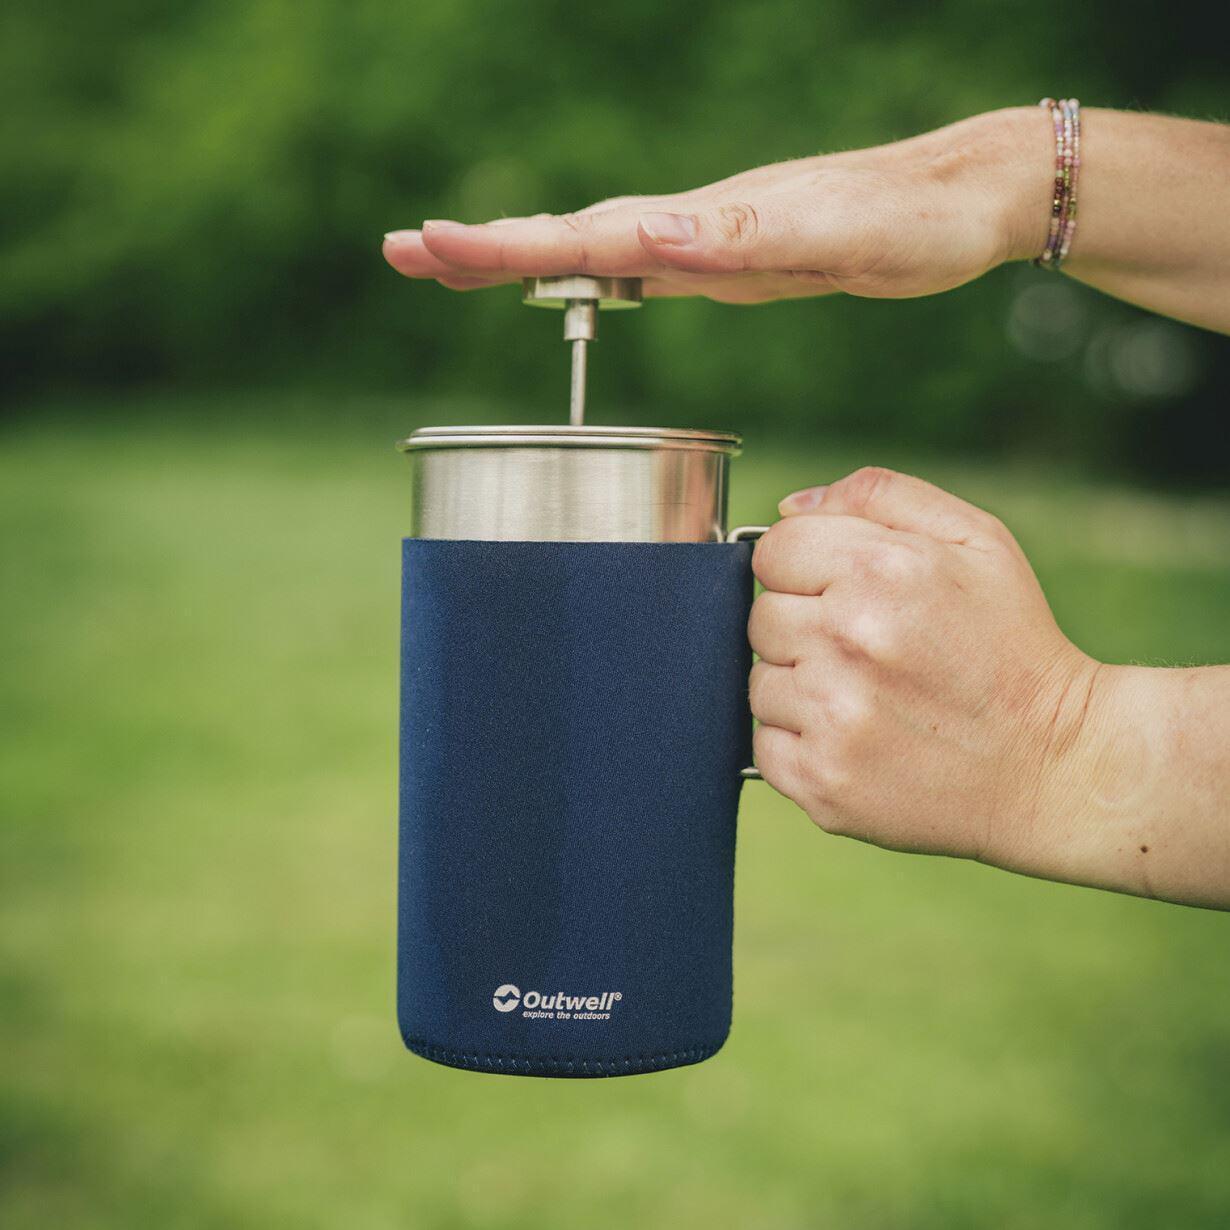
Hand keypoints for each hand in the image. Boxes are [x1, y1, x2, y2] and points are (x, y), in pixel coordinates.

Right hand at [383, 109, 1050, 303]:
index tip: (430, 244)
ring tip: (457, 263)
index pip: (586, 236)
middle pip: (569, 236)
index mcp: (705, 223)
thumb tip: (647, 240)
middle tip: (407, 250)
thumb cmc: (910, 221)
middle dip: (485, 247)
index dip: (505, 245)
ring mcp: (707, 241)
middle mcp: (693, 227)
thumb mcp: (832, 233)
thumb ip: (740, 238)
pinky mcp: (730, 260)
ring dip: (522, 257)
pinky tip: (572, 281)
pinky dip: (584, 273)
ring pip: (595, 250)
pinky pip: (637, 269)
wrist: (963, 200)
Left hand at [748, 467, 1101, 870]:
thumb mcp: (977, 540)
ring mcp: (832, 717)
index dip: (805, 569)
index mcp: (879, 571)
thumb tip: (788, 505)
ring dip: (800, 686)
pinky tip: (858, 737)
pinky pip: (764, 743)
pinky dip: (800, 740)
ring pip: (759, 682)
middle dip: (805, 626)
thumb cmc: (1011, 644)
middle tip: (868, 649)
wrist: (1055, 766)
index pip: (773, 551)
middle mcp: (847, 641)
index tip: (845, 593)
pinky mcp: (822, 781)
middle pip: (761, 617)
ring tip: (869, 696)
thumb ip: (879, 496)